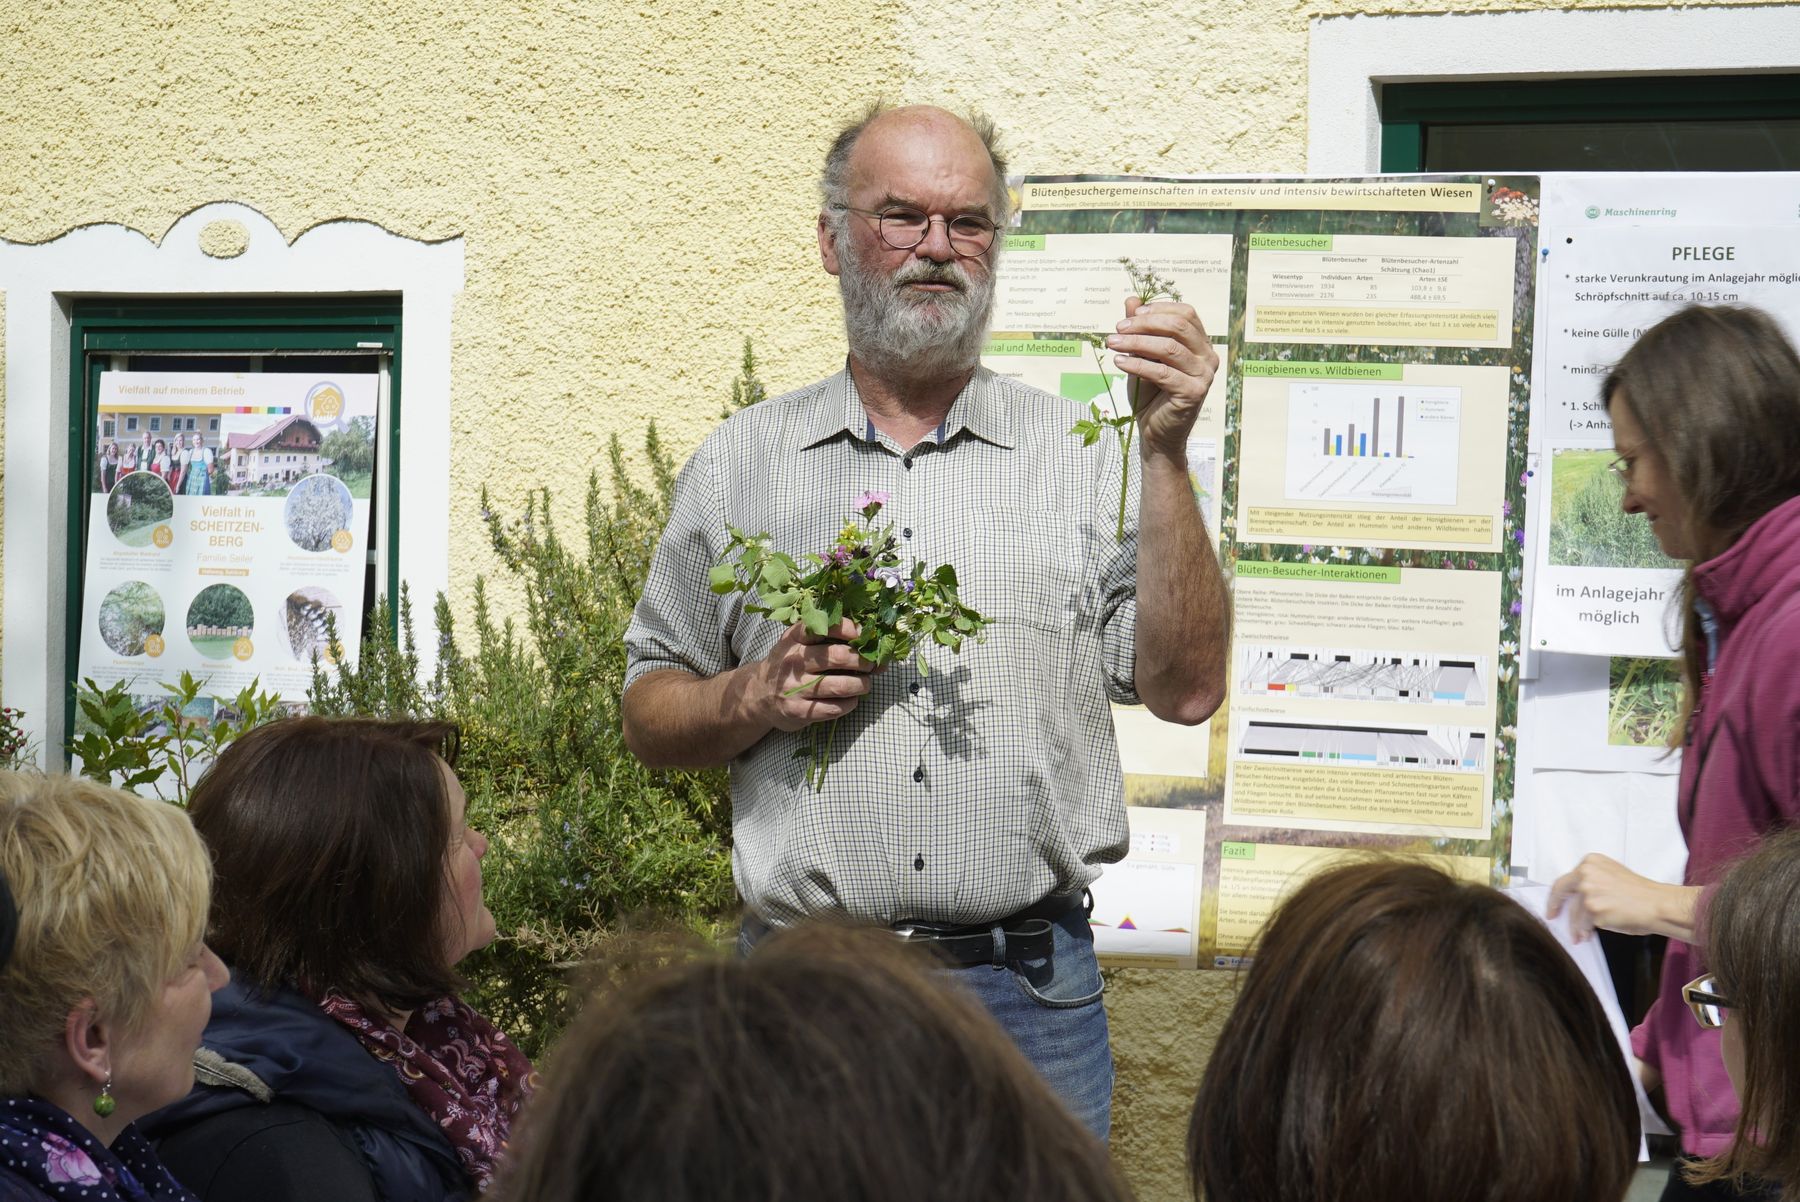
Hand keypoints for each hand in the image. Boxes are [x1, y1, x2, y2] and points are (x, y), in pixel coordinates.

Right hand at [748, 619, 874, 731]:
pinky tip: (850, 700)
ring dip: (861, 685)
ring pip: (840, 686)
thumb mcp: (799, 645)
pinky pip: (834, 708)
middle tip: (870, 666)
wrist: (759, 695)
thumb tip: (875, 649)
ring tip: (864, 684)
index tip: (862, 635)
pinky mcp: (798, 711)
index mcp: (794, 639)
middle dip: (863, 661)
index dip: (848, 629)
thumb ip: (831, 641)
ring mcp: (794, 687)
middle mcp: (793, 661)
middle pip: (839, 657)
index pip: (823, 627)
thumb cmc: (790, 665)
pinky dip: (849, 704)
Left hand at [1105, 297, 1219, 458]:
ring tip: (1112, 344)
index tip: (1131, 315)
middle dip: (1144, 324)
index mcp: (1200, 343)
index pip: (1186, 313)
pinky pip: (1162, 372)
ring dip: (1136, 343)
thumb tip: (1132, 299)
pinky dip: (1137, 364)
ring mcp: (1204, 375)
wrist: (1155, 432)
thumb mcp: (1141, 355)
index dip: (1158, 309)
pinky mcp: (1193, 392)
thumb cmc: (1150, 393)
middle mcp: (1208, 356)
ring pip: (1169, 348)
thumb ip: (1139, 329)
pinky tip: (1119, 362)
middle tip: (1118, 328)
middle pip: (1179, 326)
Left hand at [1546, 853, 1696, 942]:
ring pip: (1573, 912)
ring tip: (1579, 935)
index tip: (1553, 902)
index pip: (1566, 878)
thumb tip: (1576, 898)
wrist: (1658, 904)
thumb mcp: (1612, 876)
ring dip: (1575, 926)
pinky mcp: (1593, 909)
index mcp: (1591, 862)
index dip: (1558, 893)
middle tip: (1552, 916)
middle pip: (1561, 891)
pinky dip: (1584, 931)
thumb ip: (1592, 881)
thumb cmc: (1641, 894)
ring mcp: (1588, 891)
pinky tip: (1587, 936)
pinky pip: (1583, 924)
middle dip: (1554, 906)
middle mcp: (1586, 873)